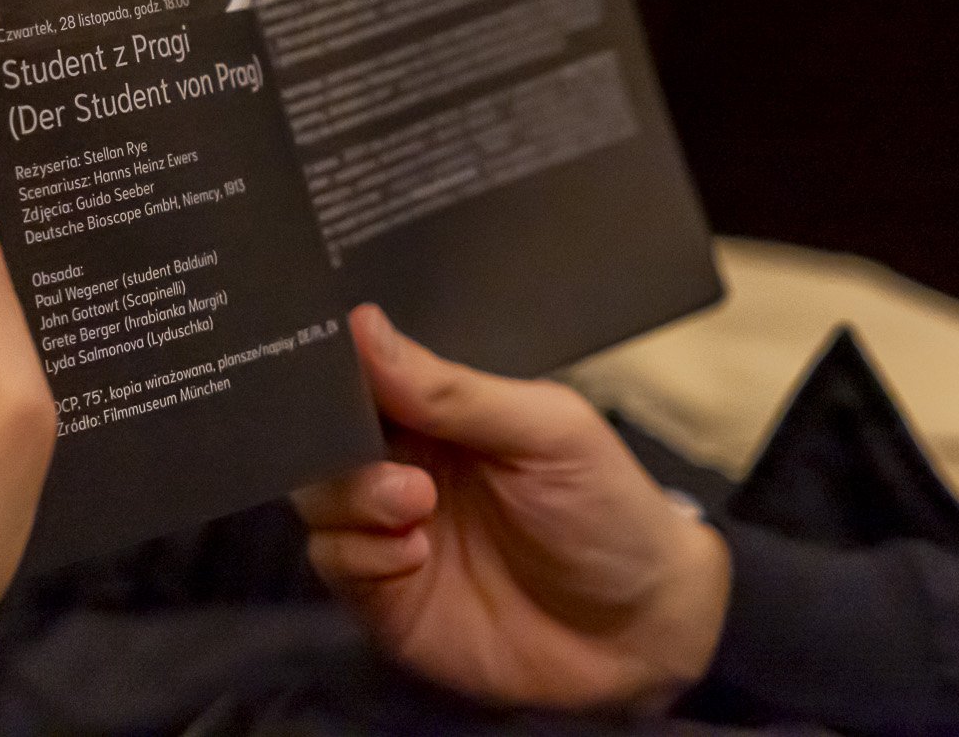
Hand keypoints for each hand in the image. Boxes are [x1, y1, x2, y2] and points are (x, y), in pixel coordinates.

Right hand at [293, 305, 729, 712]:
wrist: (639, 634)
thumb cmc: (607, 510)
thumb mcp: (547, 430)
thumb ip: (453, 389)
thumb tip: (363, 325)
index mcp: (440, 411)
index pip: (364, 375)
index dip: (336, 367)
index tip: (323, 363)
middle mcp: (405, 464)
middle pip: (324, 437)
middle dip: (337, 441)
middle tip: (398, 462)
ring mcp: (389, 531)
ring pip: (318, 499)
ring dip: (352, 498)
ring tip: (416, 505)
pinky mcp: (382, 597)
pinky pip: (333, 563)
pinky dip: (361, 554)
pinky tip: (414, 555)